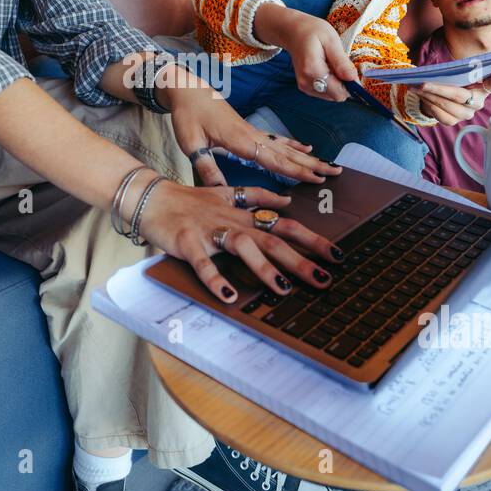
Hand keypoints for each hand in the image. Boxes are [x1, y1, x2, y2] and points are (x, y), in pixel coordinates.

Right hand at [136, 178, 340, 302]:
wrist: (151, 197)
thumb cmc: (190, 201)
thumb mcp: (227, 194)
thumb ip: (257, 197)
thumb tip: (286, 200)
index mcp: (244, 215)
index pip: (286, 225)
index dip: (313, 239)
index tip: (339, 255)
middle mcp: (233, 222)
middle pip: (273, 239)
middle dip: (301, 260)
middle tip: (325, 280)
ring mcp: (210, 231)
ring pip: (244, 247)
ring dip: (265, 268)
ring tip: (284, 290)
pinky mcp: (188, 242)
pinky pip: (204, 262)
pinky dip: (215, 278)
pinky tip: (228, 296)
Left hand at [162, 65, 341, 186]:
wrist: (187, 90)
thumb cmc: (187, 116)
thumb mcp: (191, 144)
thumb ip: (207, 168)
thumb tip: (220, 192)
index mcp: (240, 140)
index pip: (275, 160)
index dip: (297, 171)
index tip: (316, 179)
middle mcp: (252, 135)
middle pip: (288, 154)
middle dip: (312, 165)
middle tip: (335, 173)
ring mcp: (253, 132)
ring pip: (286, 148)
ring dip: (308, 158)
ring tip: (328, 165)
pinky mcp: (249, 130)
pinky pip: (276, 139)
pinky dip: (292, 145)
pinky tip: (305, 148)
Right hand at [266, 7, 358, 101]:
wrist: (294, 32)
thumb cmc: (312, 31)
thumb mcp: (331, 40)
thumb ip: (341, 62)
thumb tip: (353, 79)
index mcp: (312, 70)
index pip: (338, 92)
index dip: (351, 85)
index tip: (352, 70)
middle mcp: (306, 82)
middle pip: (336, 96)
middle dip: (344, 83)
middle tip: (340, 64)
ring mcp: (304, 86)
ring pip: (332, 95)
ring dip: (338, 83)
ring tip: (332, 64)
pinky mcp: (305, 87)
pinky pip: (325, 92)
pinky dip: (331, 83)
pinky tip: (327, 68)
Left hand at [416, 72, 490, 125]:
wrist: (445, 97)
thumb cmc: (454, 81)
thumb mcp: (458, 73)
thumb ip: (458, 70)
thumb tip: (439, 70)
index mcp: (483, 88)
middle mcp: (478, 103)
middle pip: (459, 96)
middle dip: (438, 89)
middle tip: (423, 83)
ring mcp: (467, 114)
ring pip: (448, 107)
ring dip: (430, 97)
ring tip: (417, 88)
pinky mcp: (455, 121)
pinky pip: (442, 116)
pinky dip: (430, 106)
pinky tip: (422, 98)